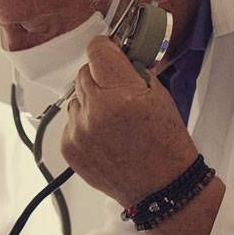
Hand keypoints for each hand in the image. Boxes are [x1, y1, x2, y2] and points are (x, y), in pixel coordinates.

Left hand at [61, 36, 198, 208]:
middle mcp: (96, 111)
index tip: (107, 50)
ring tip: (112, 119)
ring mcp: (79, 130)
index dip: (104, 48)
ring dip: (90, 101)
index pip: (97, 50)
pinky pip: (70, 121)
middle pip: (84, 72)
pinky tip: (103, 135)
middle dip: (99, 76)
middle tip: (116, 89)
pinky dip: (83, 123)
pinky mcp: (68, 146)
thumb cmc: (165, 144)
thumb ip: (134, 72)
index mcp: (122, 94)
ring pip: (75, 97)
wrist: (160, 186)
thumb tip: (117, 54)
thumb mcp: (160, 97)